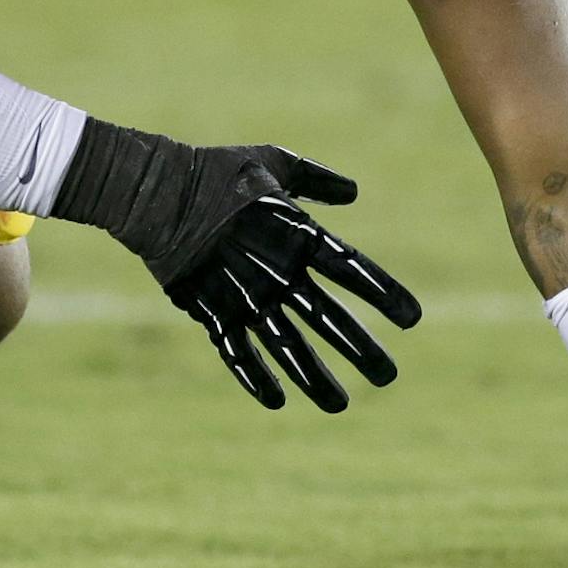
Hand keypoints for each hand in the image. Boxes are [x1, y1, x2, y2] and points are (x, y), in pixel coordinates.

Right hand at [47, 122, 420, 411]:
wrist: (154, 190)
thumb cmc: (216, 171)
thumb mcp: (272, 162)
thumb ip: (316, 178)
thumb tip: (354, 192)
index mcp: (296, 233)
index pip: (351, 269)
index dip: (384, 294)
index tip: (413, 320)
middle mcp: (276, 271)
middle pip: (328, 319)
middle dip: (361, 350)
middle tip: (388, 377)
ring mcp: (243, 294)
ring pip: (287, 347)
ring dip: (315, 379)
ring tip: (340, 405)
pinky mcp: (210, 310)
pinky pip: (237, 352)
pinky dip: (256, 378)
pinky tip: (278, 401)